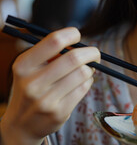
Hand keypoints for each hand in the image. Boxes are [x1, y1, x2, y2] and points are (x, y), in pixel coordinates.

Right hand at [0, 27, 99, 144]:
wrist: (20, 124)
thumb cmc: (31, 87)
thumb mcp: (30, 68)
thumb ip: (51, 53)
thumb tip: (80, 43)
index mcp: (24, 65)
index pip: (54, 41)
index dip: (71, 34)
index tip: (77, 36)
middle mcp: (32, 83)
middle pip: (74, 58)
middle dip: (91, 52)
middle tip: (94, 53)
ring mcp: (46, 100)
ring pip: (83, 73)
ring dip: (89, 69)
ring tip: (84, 71)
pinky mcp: (59, 112)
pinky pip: (84, 88)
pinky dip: (87, 82)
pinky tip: (79, 84)